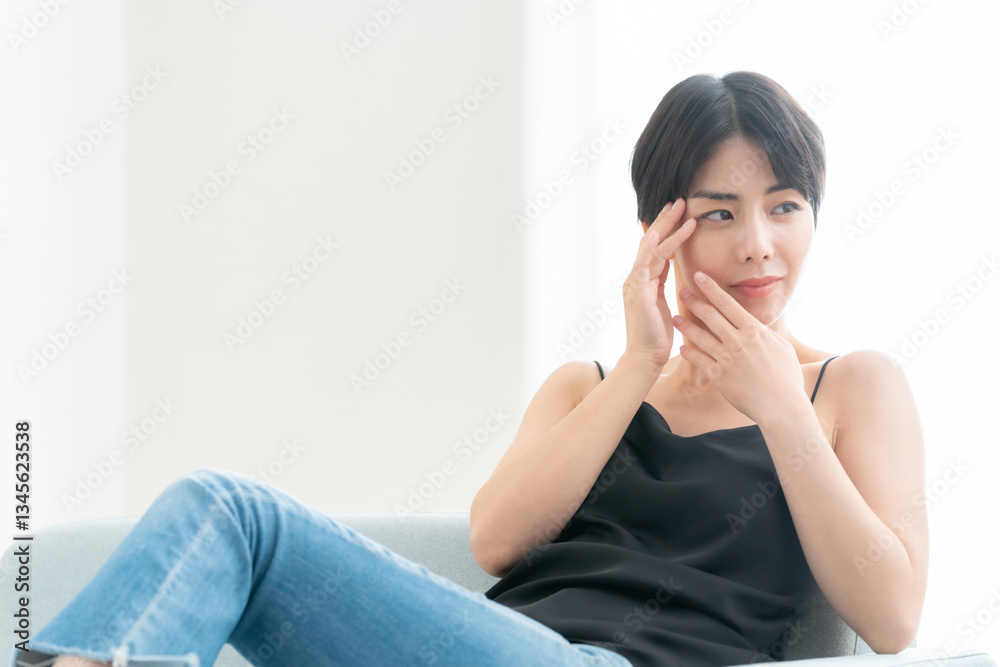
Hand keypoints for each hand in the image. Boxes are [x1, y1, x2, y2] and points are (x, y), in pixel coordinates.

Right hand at [622, 199, 695, 370]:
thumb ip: (662, 285)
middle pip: (650, 242)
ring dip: (666, 228)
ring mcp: (635, 284)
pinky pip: (643, 266)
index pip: (655, 248)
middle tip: (678, 201)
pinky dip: (649, 250)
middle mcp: (636, 278)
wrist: (645, 357)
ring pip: (650, 249)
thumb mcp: (662, 304)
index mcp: (643, 281)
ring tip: (680, 210)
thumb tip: (669, 270)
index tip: (678, 213)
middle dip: (665, 220)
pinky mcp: (638, 292)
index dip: (666, 229)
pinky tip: (656, 235)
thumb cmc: (656, 336)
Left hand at [671, 270, 804, 423]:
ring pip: (700, 336)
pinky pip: (699, 360)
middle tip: (681, 291)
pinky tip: (682, 348)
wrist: (782, 406)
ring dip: (686, 326)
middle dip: (694, 301)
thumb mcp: (781, 348)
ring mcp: (726, 358)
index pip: (728, 303)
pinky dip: (690, 353)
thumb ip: (766, 334)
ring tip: (675, 318)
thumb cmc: (787, 378)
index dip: (711, 288)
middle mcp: (737, 341)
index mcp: (754, 330)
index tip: (700, 277)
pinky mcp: (718, 376)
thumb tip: (758, 325)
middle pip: (710, 316)